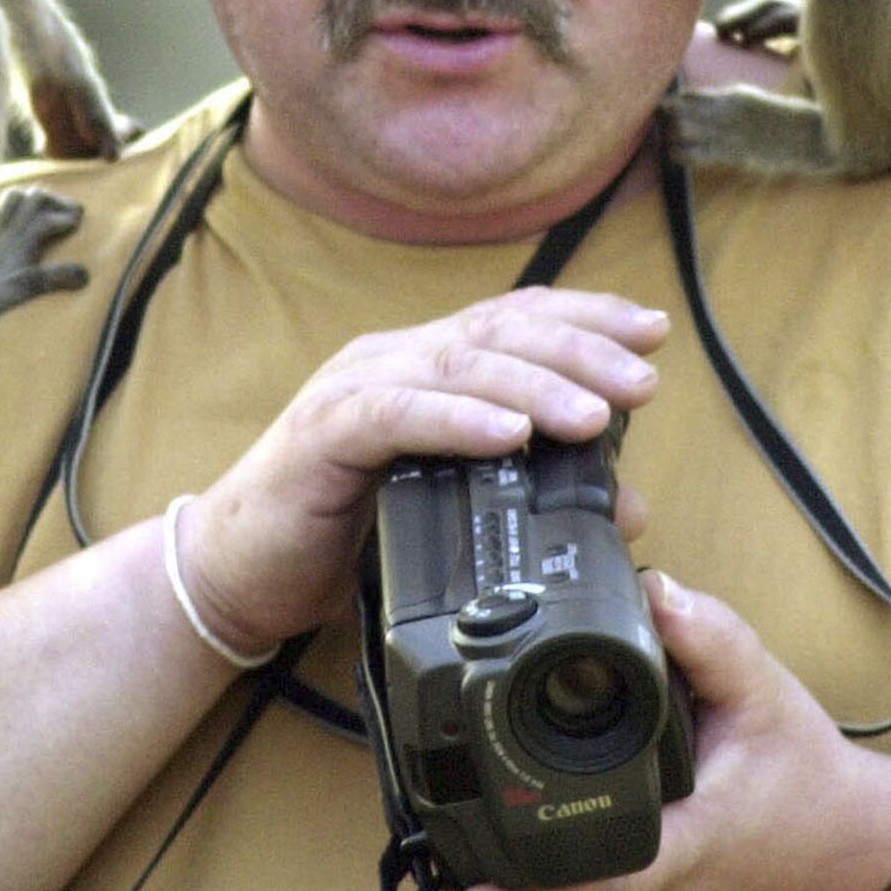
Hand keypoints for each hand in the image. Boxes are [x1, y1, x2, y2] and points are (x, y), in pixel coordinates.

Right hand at [176, 287, 667, 656]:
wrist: (235, 574)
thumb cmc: (345, 539)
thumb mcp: (456, 515)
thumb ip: (534, 496)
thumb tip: (630, 501)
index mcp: (425, 367)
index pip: (515, 319)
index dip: (587, 316)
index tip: (655, 330)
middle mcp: (392, 361)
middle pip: (498, 331)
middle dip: (581, 349)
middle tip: (646, 379)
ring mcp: (354, 389)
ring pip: (458, 365)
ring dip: (535, 384)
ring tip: (596, 414)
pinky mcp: (323, 432)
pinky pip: (398, 413)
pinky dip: (460, 418)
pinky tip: (509, 434)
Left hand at [450, 572, 890, 890]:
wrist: (865, 865)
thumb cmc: (816, 789)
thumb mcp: (771, 699)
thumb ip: (712, 641)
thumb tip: (653, 589)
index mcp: (682, 856)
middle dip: (492, 881)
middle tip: (435, 835)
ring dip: (514, 890)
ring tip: (458, 834)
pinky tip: (512, 850)